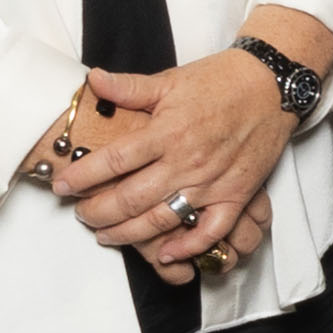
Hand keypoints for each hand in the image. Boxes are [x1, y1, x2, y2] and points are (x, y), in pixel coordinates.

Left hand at [63, 50, 291, 269]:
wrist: (271, 86)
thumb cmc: (220, 81)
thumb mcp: (170, 80)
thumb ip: (128, 87)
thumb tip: (91, 81)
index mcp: (166, 131)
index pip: (114, 161)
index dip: (82, 176)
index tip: (61, 186)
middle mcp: (187, 160)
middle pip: (131, 198)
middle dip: (98, 211)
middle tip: (80, 214)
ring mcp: (212, 181)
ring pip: (163, 219)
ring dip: (129, 233)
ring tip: (106, 235)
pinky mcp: (237, 194)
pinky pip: (212, 229)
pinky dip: (190, 246)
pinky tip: (167, 252)